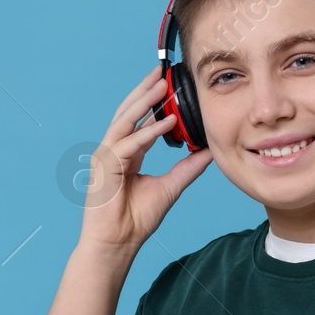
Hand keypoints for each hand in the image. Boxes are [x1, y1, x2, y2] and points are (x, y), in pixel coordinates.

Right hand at [78, 64, 212, 251]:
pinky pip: (128, 143)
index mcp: (128, 153)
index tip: (169, 86)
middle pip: (128, 112)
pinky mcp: (106, 166)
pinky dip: (147, 132)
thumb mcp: (171, 187)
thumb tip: (208, 152)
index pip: (140, 120)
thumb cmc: (137, 219)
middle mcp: (115, 150)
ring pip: (125, 120)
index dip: (153, 102)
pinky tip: (165, 122)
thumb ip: (188, 168)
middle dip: (145, 91)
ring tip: (161, 86)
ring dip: (143, 102)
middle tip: (161, 72)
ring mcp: (107, 156)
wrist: (118, 243)